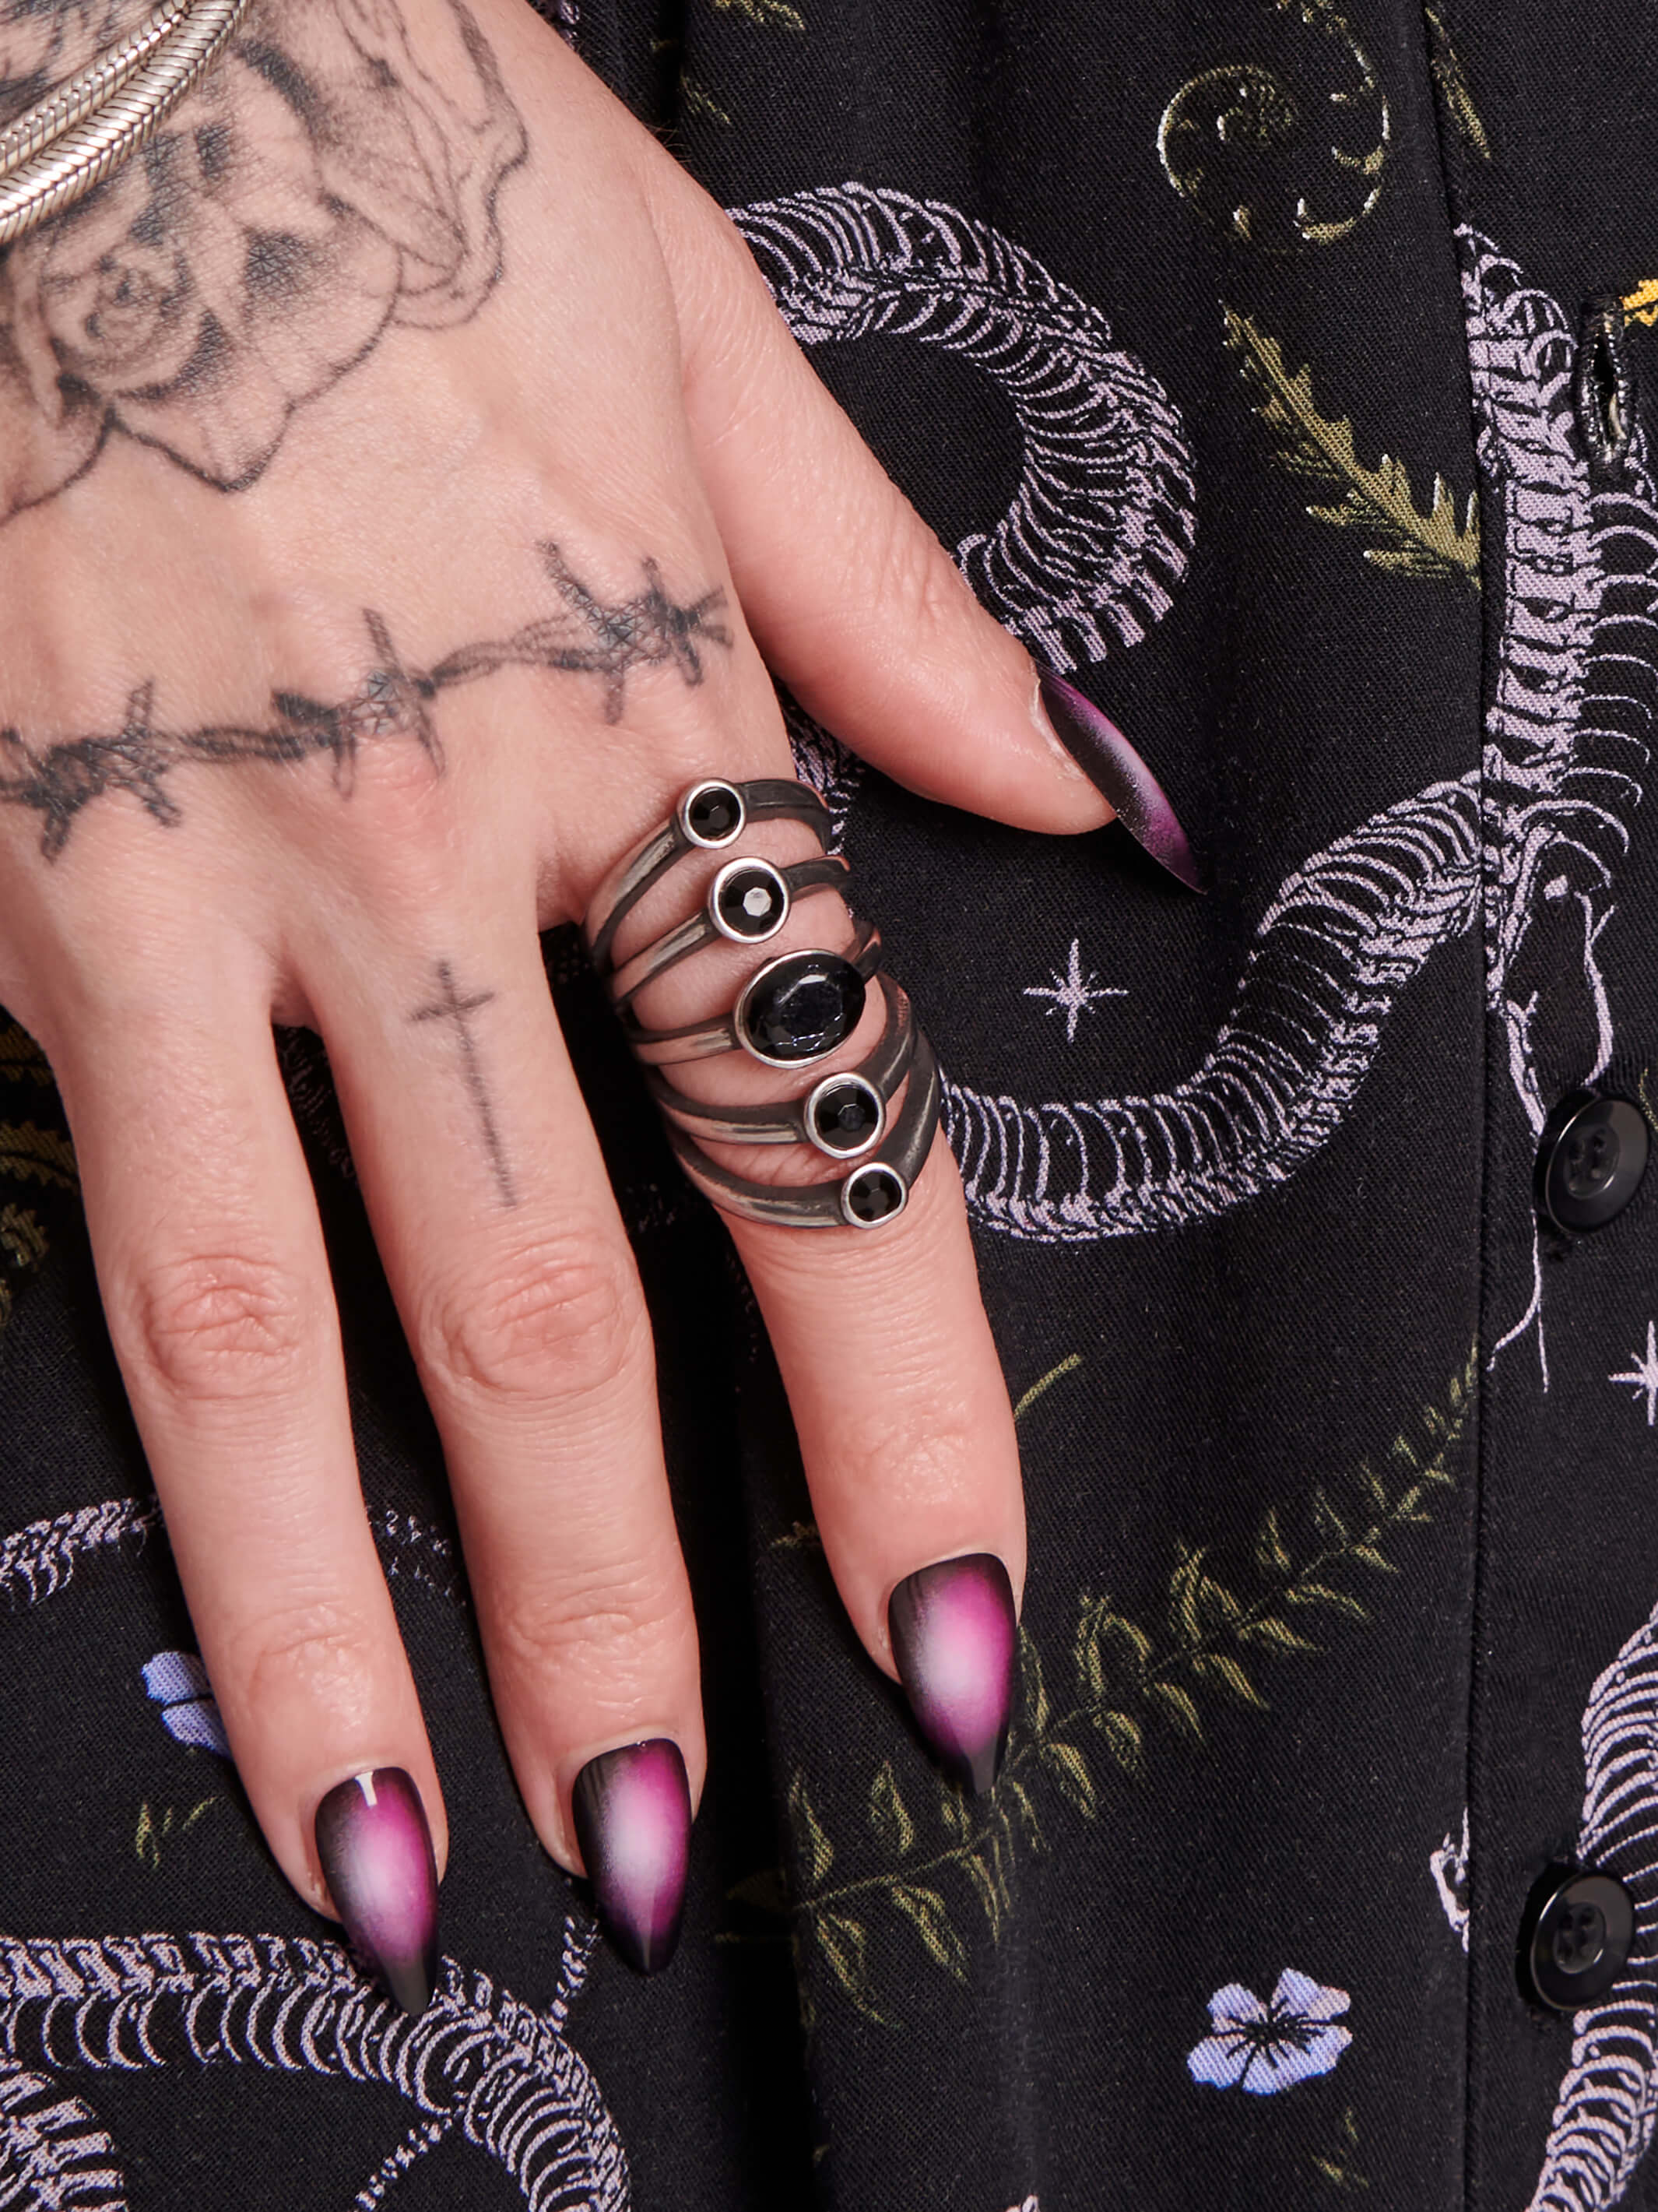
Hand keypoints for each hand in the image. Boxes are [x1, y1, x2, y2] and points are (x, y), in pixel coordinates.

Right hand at [0, 0, 1108, 1993]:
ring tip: (388, 1850)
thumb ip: (886, 602)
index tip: (944, 1619)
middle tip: (660, 1837)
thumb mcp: (701, 340)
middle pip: (545, 1296)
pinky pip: (67, 1200)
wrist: (78, 39)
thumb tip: (1067, 803)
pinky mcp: (0, 877)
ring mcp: (178, 873)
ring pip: (262, 1320)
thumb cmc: (397, 164)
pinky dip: (127, 1415)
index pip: (820, 1128)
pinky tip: (181, 1582)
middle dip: (614, 1598)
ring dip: (331, 1618)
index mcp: (649, 706)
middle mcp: (423, 831)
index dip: (896, 1406)